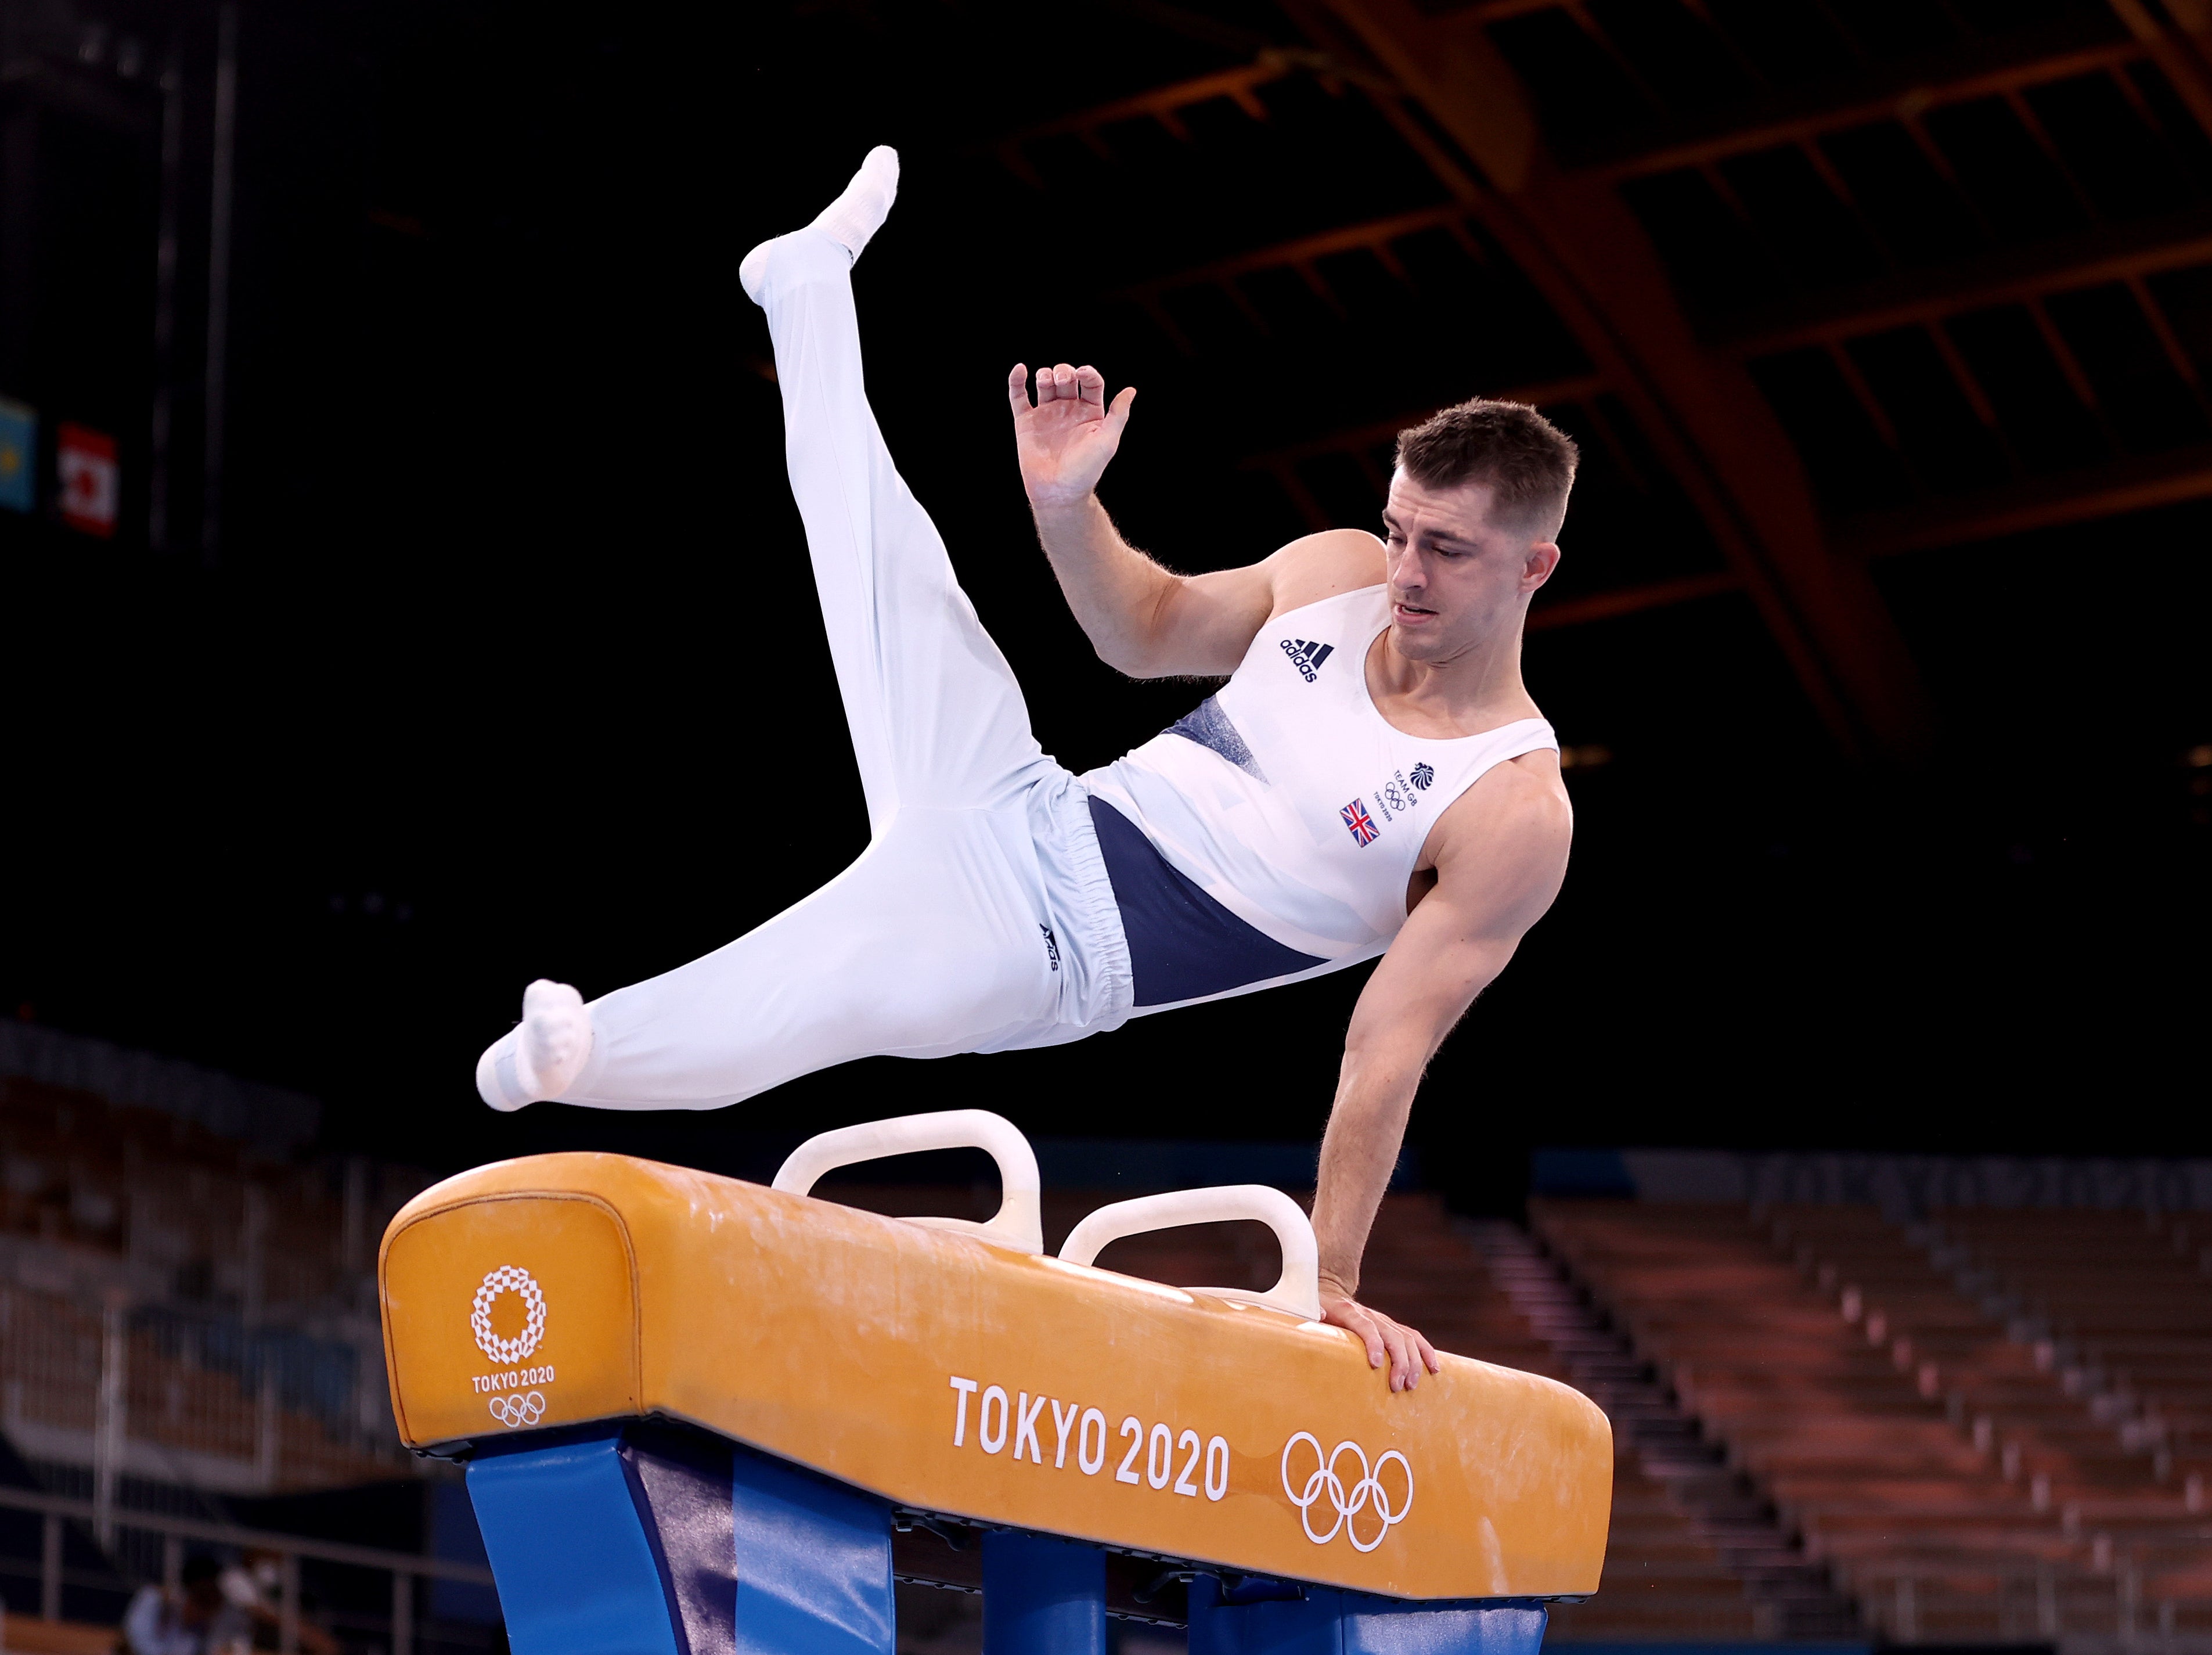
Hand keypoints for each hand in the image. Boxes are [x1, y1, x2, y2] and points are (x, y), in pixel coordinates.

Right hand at [1007, 362, 1133, 508]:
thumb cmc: (1085, 470)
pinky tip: (1020, 369)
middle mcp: (1068, 410)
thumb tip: (1131, 391)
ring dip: (1045, 374)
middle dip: (1064, 372)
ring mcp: (1046, 414)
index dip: (1087, 373)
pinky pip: (1018, 396)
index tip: (1082, 374)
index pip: (1091, 383)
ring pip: (1044, 383)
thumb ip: (1119, 415)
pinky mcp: (1026, 422)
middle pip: (1067, 378)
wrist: (1058, 491)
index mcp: (1090, 412)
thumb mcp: (1107, 441)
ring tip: (1046, 381)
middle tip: (1062, 381)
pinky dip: (1016, 381)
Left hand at [1319, 1274, 1440, 1392]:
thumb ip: (1313, 1313)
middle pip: (1392, 1336)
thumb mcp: (1309, 1309)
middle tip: (1397, 1386)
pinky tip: (1433, 1369)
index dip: (1373, 1344)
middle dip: (1399, 1362)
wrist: (1331, 1291)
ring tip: (1411, 1385)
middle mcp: (1372, 1316)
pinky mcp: (1393, 1327)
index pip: (1366, 1327)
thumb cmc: (1318, 1308)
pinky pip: (1414, 1338)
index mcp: (1350, 1313)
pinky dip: (1426, 1352)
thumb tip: (1321, 1315)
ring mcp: (1385, 1321)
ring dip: (1413, 1362)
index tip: (1376, 1364)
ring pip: (1407, 1338)